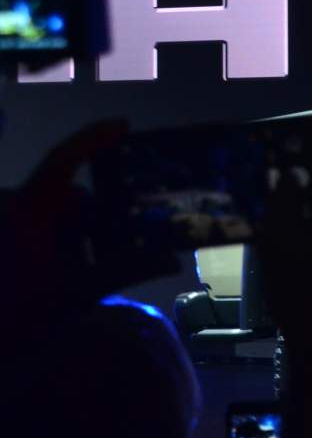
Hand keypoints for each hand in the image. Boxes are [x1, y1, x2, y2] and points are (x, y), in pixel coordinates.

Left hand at [0, 120, 134, 341]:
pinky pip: (45, 234)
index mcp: (27, 210)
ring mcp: (13, 225)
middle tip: (114, 252)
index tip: (124, 126)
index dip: (93, 139)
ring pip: (59, 219)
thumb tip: (171, 261)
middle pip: (71, 199)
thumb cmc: (18, 310)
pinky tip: (68, 278)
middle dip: (96, 224)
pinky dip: (63, 250)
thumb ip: (124, 272)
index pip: (63, 161)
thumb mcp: (74, 293)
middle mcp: (17, 209)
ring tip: (83, 278)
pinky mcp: (14, 241)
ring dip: (78, 243)